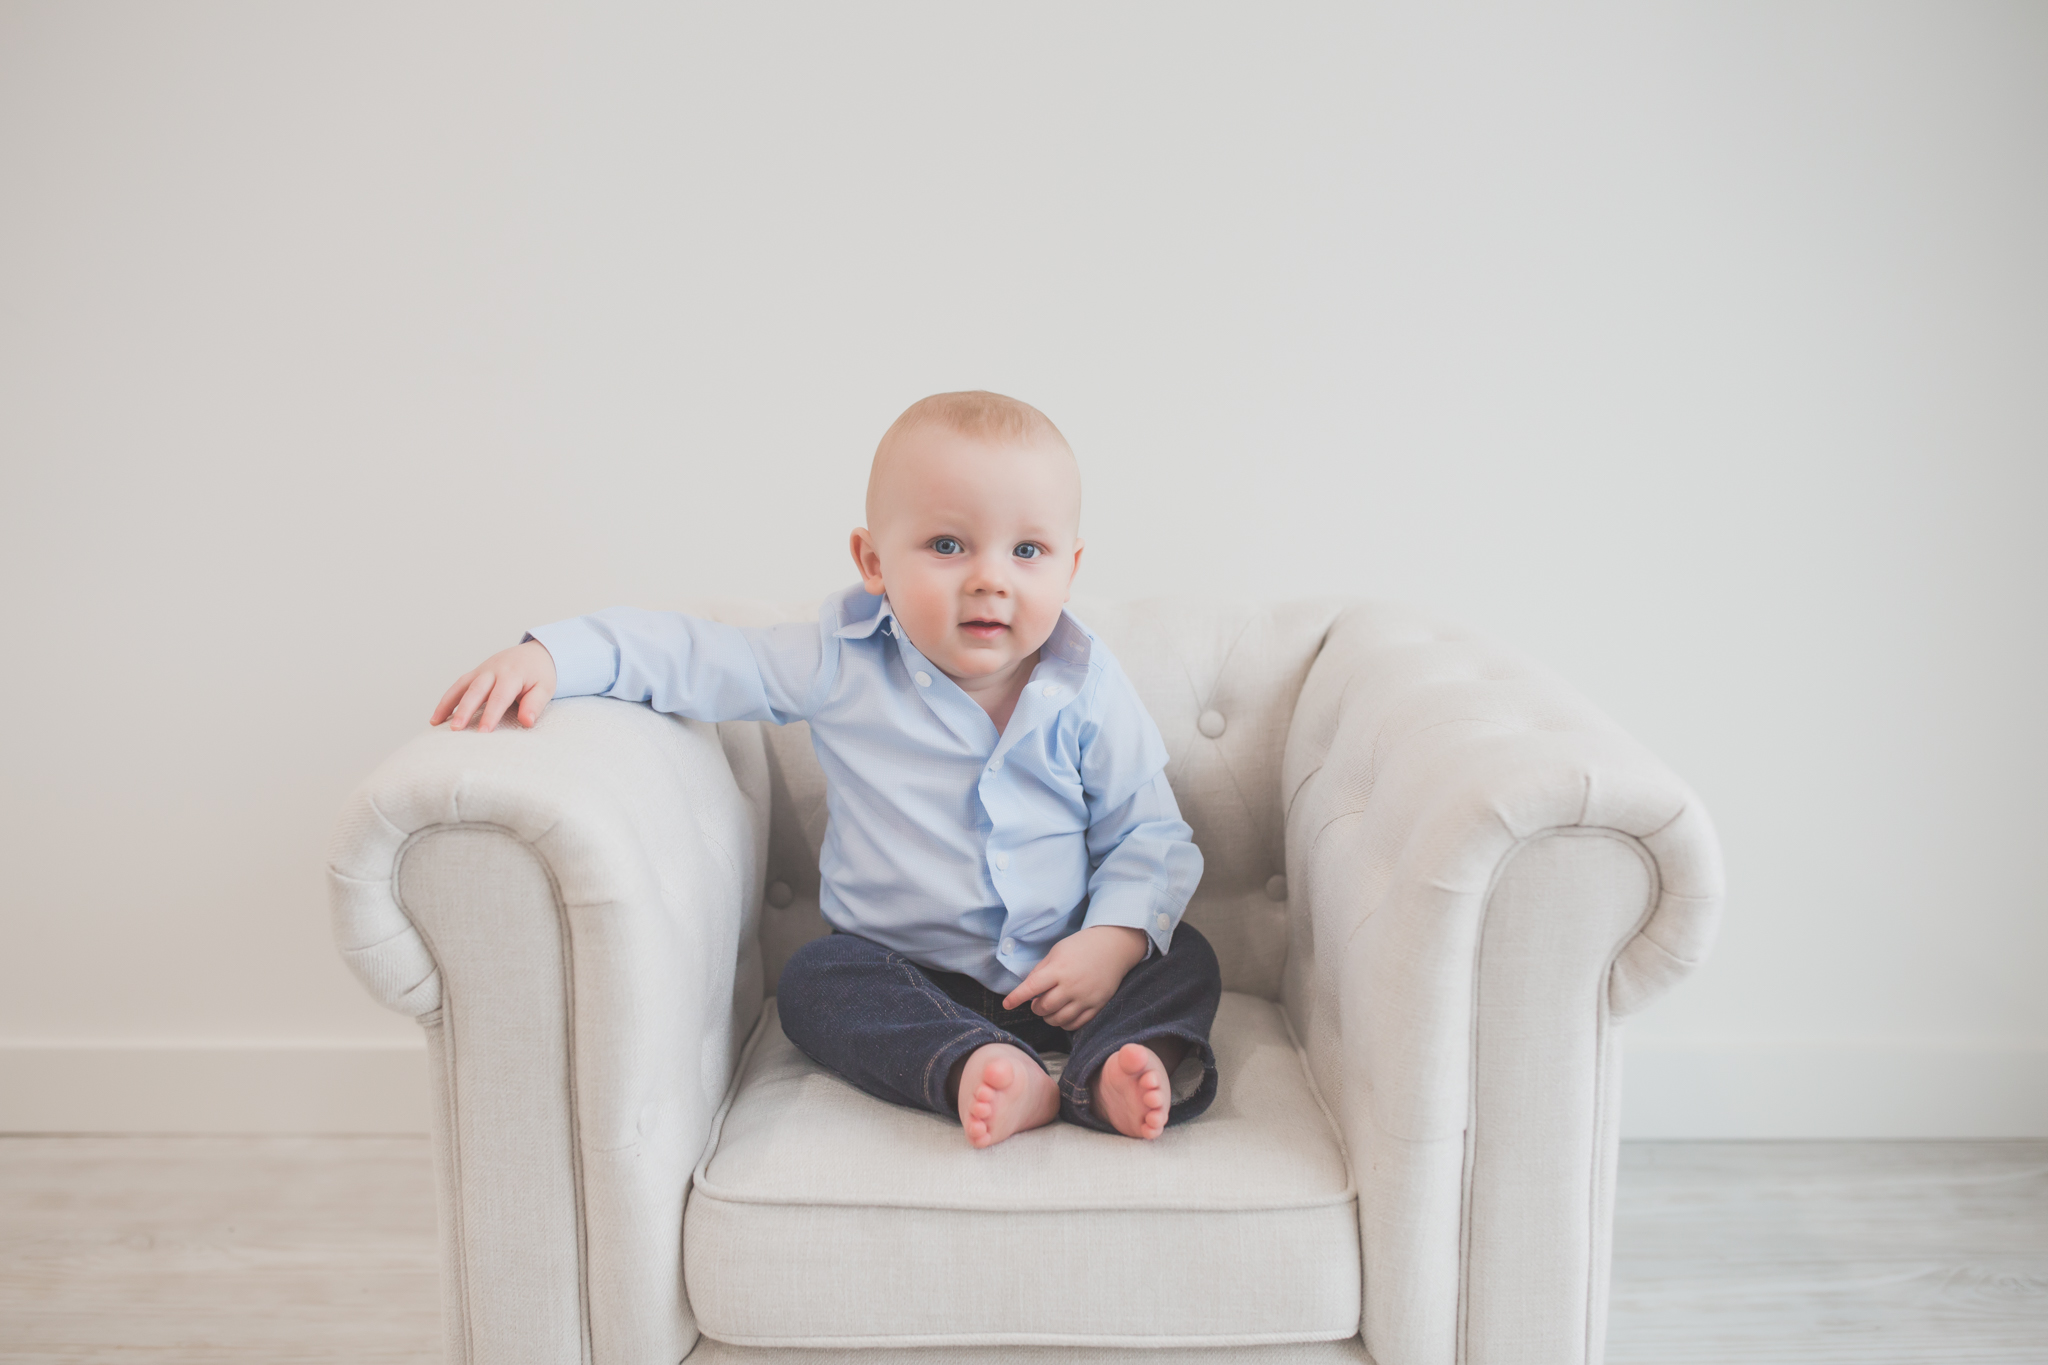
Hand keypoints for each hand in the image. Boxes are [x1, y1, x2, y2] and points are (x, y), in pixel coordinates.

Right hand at [431, 640, 557, 731]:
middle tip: (456, 730)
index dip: (491, 715)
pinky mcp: (475, 673)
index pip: (500, 697)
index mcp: (513, 674)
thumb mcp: (545, 688)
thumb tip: (526, 722)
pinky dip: (446, 700)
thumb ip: (535, 704)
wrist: (535, 653)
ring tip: (436, 723)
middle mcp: (494, 670)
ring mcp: (482, 670)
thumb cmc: (540, 675)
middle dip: (465, 710)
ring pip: (461, 686)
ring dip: (448, 704)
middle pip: (476, 691)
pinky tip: (437, 717)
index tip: (483, 732)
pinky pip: (458, 686)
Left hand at [1001, 925, 1147, 1029]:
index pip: (1031, 988)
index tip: (1007, 1005)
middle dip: (1035, 1007)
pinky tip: (1063, 1014)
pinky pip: (1075, 1024)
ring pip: (1058, 1020)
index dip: (1016, 998)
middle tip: (1037, 1001)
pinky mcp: (1096, 1006)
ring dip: (1048, 1017)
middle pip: (1044, 1007)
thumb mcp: (1056, 952)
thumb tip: (1028, 990)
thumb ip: (1041, 970)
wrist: (1113, 947)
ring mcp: (1085, 998)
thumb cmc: (1081, 946)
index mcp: (1058, 969)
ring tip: (1050, 1008)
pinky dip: (1064, 1023)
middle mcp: (1071, 986)